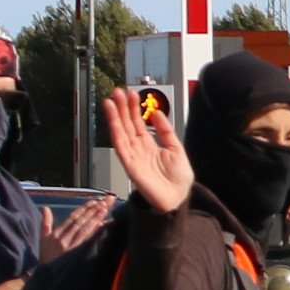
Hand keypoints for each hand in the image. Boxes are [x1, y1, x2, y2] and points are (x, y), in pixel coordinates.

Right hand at [47, 197, 113, 253]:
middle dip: (92, 210)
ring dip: (94, 218)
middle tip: (104, 202)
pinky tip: (102, 226)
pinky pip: (86, 242)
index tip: (93, 202)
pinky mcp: (74, 255)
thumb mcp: (43, 239)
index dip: (83, 209)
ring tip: (104, 209)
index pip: (72, 218)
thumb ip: (45, 223)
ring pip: (83, 229)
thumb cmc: (46, 257)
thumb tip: (45, 208)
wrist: (45, 277)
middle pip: (80, 221)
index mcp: (56, 234)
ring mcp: (69, 247)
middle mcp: (63, 239)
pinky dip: (94, 233)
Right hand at [98, 87, 187, 215]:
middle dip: (122, 108)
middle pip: (127, 125)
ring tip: (111, 101)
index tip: (131, 94)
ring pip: (121, 133)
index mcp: (149, 145)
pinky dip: (116, 133)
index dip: (134, 109)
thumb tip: (156, 112)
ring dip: (115, 117)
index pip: (138, 123)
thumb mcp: (176, 148)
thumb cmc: (178, 178)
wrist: (177, 198)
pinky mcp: (130, 166)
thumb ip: (166, 130)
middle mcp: (138, 149)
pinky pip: (121, 147)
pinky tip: (113, 121)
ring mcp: (133, 156)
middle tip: (117, 91)